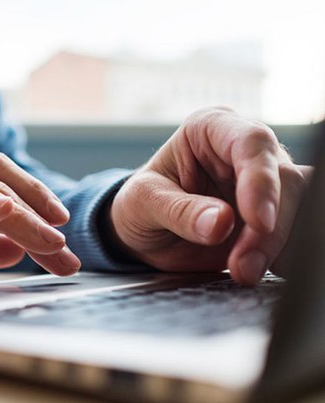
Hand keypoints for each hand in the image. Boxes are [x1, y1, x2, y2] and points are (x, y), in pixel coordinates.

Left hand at [109, 107, 311, 284]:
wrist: (143, 232)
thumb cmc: (139, 204)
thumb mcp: (143, 203)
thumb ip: (179, 211)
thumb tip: (220, 223)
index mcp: (211, 129)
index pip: (252, 143)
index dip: (261, 181)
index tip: (257, 221)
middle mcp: (245, 151)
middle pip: (285, 180)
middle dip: (268, 229)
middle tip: (242, 265)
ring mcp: (265, 184)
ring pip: (300, 208)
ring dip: (278, 246)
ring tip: (243, 272)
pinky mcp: (275, 217)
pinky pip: (296, 234)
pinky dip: (284, 257)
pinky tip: (261, 270)